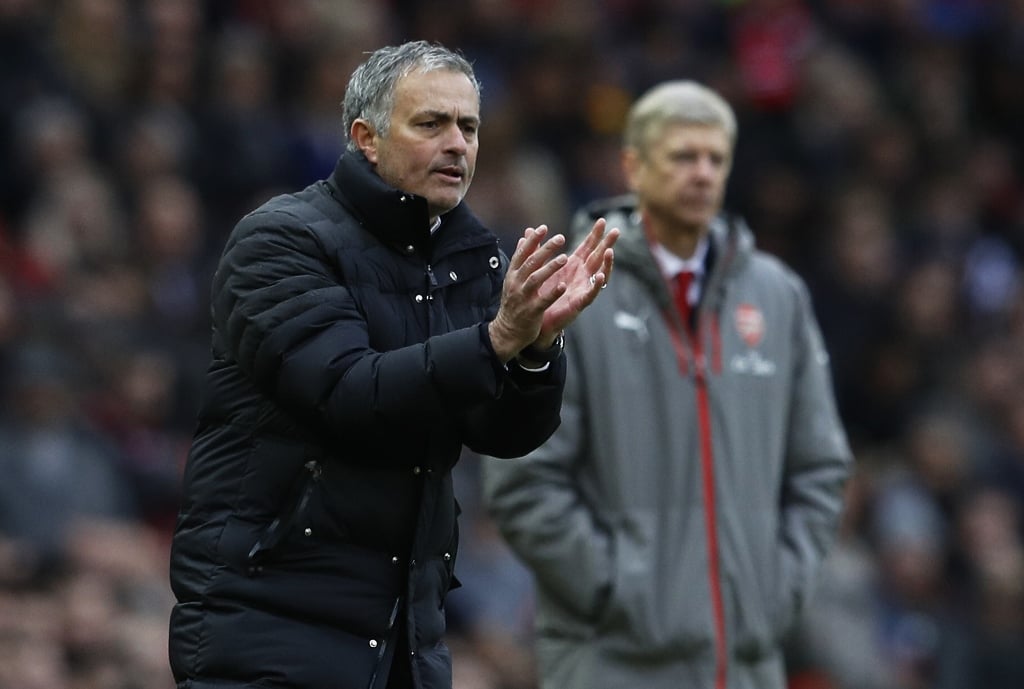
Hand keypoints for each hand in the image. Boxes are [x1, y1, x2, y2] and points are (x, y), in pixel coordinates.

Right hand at [488, 225, 570, 362]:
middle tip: (560, 238)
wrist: (507, 331)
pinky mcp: (531, 312)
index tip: (543, 228)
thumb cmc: (514, 302)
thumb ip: (522, 259)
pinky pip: (542, 301)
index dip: (532, 240)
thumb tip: (525, 237)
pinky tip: (562, 286)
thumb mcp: (514, 279)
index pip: (522, 253)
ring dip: (550, 268)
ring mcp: (523, 298)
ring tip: (564, 258)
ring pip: (536, 280)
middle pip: (530, 263)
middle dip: (545, 250)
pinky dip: (552, 293)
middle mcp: (516, 284)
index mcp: (513, 275)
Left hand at [536, 217, 617, 338]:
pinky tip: (600, 277)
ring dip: (606, 263)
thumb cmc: (543, 292)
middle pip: (598, 256)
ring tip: (609, 252)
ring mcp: (583, 288)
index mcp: (574, 265)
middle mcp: (582, 275)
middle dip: (607, 244)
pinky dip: (596, 285)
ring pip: (599, 273)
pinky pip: (591, 293)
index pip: (587, 247)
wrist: (539, 318)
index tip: (602, 221)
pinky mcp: (579, 303)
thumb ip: (538, 248)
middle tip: (616, 230)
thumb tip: (530, 229)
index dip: (595, 234)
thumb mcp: (539, 267)